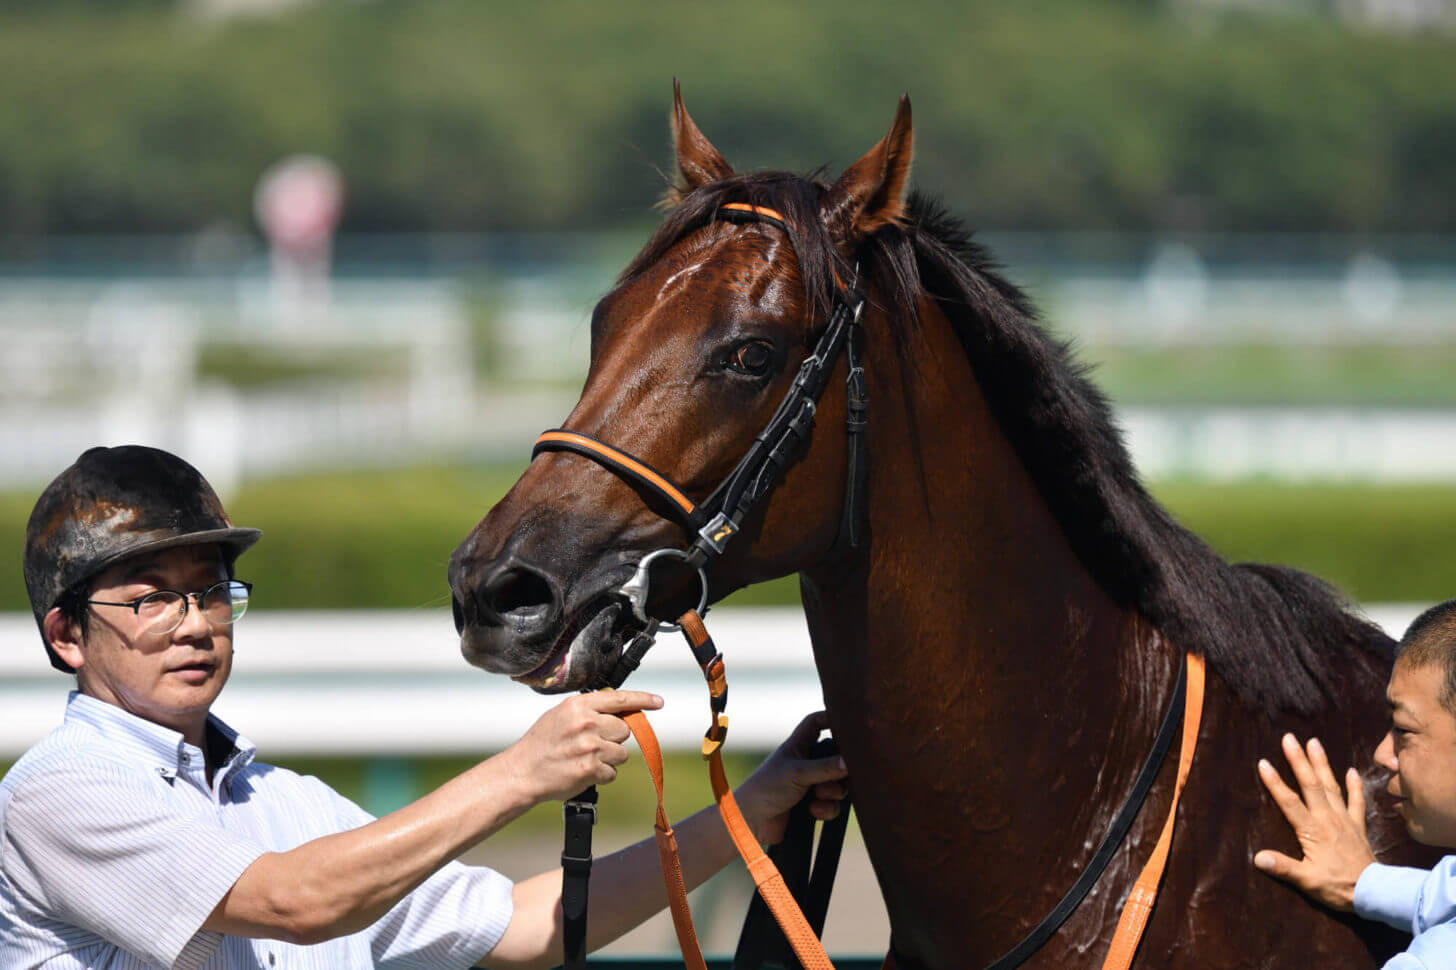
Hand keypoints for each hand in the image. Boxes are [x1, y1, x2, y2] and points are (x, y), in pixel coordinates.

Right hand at [503, 690, 662, 803]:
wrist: (523, 772)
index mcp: (579, 705)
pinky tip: (583, 771)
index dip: (642, 700)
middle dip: (613, 739)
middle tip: (592, 744)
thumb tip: (619, 710)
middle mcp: (587, 723)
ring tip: (585, 759)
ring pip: (621, 753)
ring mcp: (590, 746)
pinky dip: (601, 775)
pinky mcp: (591, 769)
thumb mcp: (561, 715)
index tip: (658, 702)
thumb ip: (588, 709)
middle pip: (624, 729)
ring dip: (608, 759)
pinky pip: (612, 772)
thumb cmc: (542, 744)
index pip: (619, 698)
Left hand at [735, 711, 850, 844]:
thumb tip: (850, 764)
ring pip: (837, 784)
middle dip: (840, 769)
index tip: (849, 724)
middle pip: (836, 757)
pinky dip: (826, 808)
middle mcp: (806, 762)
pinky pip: (832, 805)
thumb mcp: (798, 773)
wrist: (751, 822)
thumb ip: (825, 768)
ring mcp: (810, 785)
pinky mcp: (811, 806)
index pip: (816, 723)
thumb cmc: (767, 788)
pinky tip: (813, 812)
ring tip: (818, 795)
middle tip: (840, 774)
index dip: (831, 719)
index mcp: (798, 746)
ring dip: (832, 792)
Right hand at [1252, 733, 1375, 910]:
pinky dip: (1355, 785)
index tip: (1263, 763)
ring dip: (1321, 764)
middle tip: (1289, 738)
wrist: (1375, 892)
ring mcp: (1345, 820)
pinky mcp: (1358, 826)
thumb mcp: (1306, 881)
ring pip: (1331, 786)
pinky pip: (1357, 801)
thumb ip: (1283, 867)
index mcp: (1312, 831)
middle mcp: (1328, 819)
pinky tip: (1352, 770)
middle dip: (1299, 760)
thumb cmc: (1337, 887)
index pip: (1289, 802)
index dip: (1275, 783)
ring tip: (1314, 742)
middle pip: (1310, 785)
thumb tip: (1257, 857)